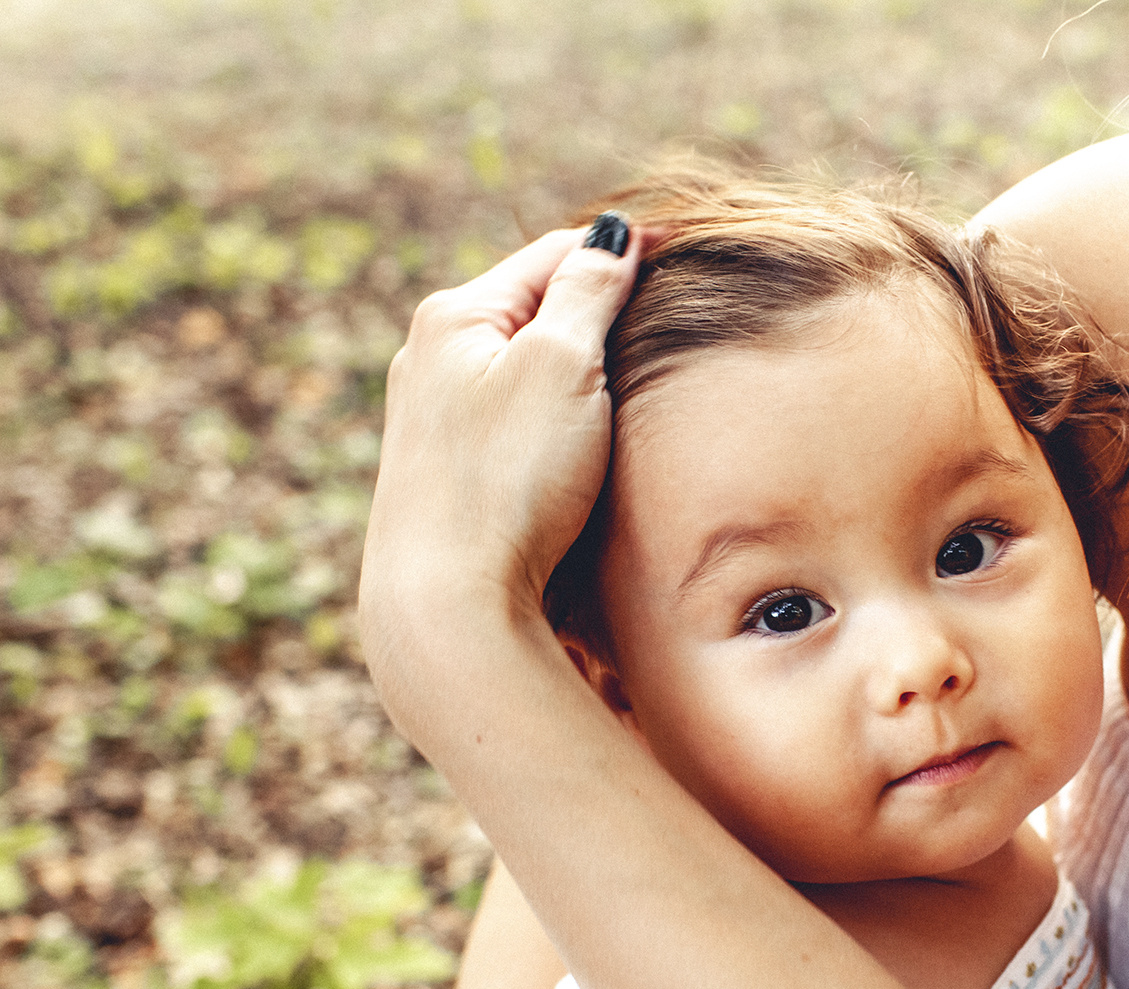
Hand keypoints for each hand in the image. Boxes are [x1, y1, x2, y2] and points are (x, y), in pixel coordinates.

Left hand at [358, 224, 642, 714]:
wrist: (448, 602)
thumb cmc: (510, 480)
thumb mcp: (562, 366)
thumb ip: (589, 293)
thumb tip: (610, 233)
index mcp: (454, 315)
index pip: (556, 254)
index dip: (622, 252)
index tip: (684, 254)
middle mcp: (430, 358)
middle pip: (534, 309)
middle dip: (596, 306)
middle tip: (666, 312)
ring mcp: (434, 419)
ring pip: (523, 367)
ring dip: (576, 364)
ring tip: (631, 376)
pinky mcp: (446, 475)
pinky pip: (513, 418)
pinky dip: (555, 412)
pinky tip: (579, 441)